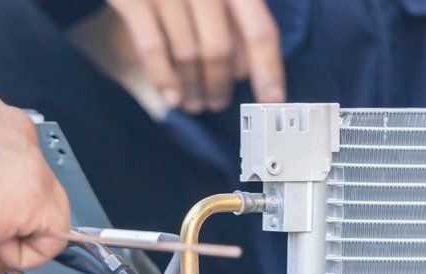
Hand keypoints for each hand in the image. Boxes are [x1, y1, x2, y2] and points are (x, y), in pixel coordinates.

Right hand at [108, 0, 284, 113]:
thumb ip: (236, 17)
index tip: (273, 101)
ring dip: (193, 88)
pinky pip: (152, 47)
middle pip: (220, 48)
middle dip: (220, 85)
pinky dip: (163, 78)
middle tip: (218, 104)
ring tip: (194, 104)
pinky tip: (170, 98)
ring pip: (186, 53)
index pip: (260, 31)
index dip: (269, 71)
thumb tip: (246, 69)